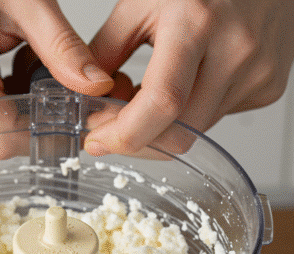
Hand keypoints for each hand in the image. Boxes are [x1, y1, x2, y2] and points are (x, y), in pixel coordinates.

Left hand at [84, 0, 293, 155]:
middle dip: (137, 140)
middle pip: (180, 131)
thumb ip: (106, 51)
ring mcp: (258, 71)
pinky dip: (190, 113)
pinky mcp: (269, 87)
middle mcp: (236, 50)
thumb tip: (83, 95)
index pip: (162, 103)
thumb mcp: (140, 3)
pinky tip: (185, 85)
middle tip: (110, 127)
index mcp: (197, 24)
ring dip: (163, 126)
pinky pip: (217, 118)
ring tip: (148, 95)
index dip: (124, 134)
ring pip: (197, 130)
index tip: (97, 140)